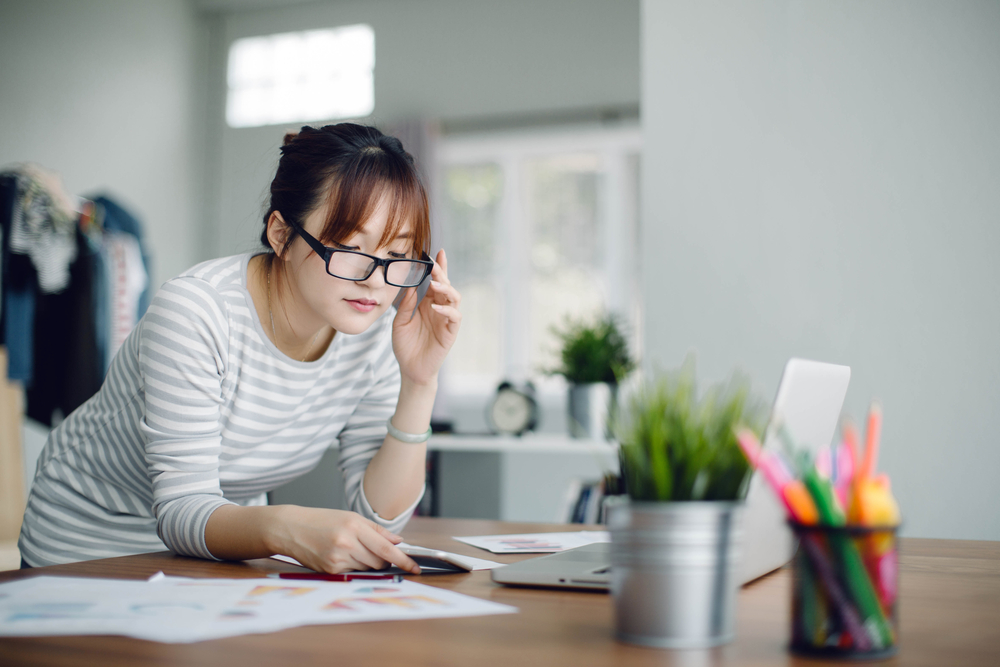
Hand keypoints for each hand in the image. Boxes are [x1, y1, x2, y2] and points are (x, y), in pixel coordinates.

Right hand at [268, 506, 420, 573]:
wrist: (290, 528)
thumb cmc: (322, 520)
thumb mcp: (351, 517)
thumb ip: (377, 531)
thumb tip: (398, 542)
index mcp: (354, 526)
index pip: (386, 548)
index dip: (403, 559)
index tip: (415, 567)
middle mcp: (346, 543)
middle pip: (379, 561)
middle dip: (382, 559)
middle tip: (371, 548)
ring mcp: (337, 559)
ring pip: (367, 568)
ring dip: (367, 562)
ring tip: (350, 548)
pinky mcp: (330, 571)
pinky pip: (353, 572)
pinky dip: (353, 566)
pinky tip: (340, 554)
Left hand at [392, 249, 460, 385]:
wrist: (410, 369)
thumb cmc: (405, 346)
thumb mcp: (399, 322)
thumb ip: (405, 305)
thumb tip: (411, 287)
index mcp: (428, 304)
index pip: (436, 282)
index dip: (439, 268)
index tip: (438, 252)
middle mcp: (439, 309)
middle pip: (446, 286)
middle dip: (442, 274)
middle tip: (434, 265)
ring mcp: (446, 321)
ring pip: (454, 298)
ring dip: (446, 289)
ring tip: (435, 284)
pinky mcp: (450, 333)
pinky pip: (454, 317)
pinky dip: (447, 310)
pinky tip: (436, 307)